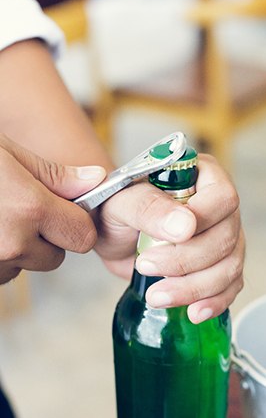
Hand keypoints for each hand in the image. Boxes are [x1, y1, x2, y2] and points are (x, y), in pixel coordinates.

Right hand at [0, 134, 105, 283]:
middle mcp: (11, 243)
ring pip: (25, 265)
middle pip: (55, 256)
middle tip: (24, 211)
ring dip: (19, 249)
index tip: (63, 209)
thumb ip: (54, 174)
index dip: (76, 222)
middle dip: (48, 238)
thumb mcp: (7, 153)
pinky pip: (0, 272)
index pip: (84, 235)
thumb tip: (95, 179)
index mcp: (30, 209)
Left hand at [95, 154, 244, 322]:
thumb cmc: (116, 208)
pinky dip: (214, 301)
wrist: (113, 233)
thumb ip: (149, 208)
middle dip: (188, 261)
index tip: (165, 239)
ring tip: (158, 296)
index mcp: (203, 177)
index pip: (222, 198)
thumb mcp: (121, 202)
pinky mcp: (220, 264)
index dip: (202, 221)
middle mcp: (221, 207)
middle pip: (227, 237)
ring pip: (231, 265)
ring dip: (196, 287)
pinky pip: (230, 285)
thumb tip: (186, 227)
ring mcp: (225, 236)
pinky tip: (194, 311)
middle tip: (147, 267)